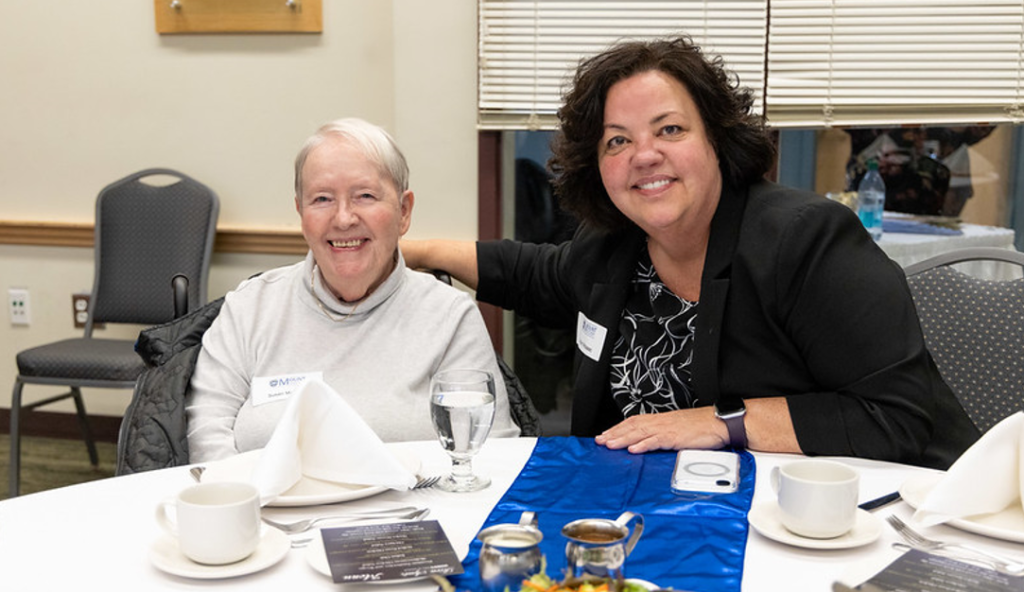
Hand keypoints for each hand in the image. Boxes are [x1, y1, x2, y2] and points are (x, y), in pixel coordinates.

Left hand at [594, 408, 727, 453]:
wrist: (720, 422)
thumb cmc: (703, 427)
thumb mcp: (679, 428)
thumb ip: (664, 435)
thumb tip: (650, 443)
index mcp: (662, 419)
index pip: (634, 421)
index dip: (619, 428)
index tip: (606, 434)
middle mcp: (661, 422)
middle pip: (632, 426)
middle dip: (615, 434)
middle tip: (600, 441)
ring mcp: (668, 428)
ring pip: (640, 432)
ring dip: (623, 439)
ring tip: (609, 444)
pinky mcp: (676, 437)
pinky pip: (656, 440)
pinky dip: (643, 444)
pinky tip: (634, 449)